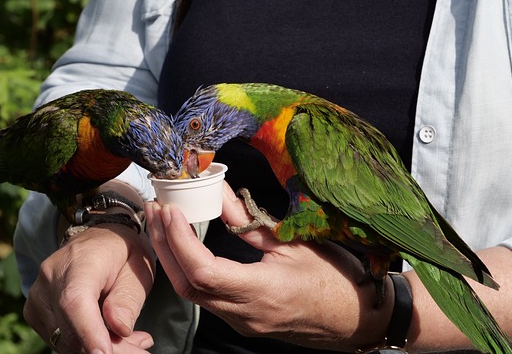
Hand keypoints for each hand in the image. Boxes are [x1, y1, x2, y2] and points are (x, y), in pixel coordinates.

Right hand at [23, 221, 155, 352]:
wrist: (98, 239)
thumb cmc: (123, 252)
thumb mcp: (138, 268)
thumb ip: (127, 298)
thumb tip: (120, 330)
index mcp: (80, 261)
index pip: (75, 301)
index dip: (89, 332)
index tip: (105, 353)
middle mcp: (50, 278)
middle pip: (71, 330)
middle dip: (108, 349)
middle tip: (142, 348)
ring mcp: (38, 297)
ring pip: (65, 342)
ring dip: (100, 348)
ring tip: (133, 341)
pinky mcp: (35, 312)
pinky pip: (60, 340)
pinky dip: (86, 346)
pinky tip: (111, 337)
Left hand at [145, 182, 393, 351]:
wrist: (355, 318)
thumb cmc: (333, 278)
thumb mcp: (293, 242)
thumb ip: (250, 221)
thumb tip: (218, 190)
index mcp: (262, 291)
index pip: (204, 271)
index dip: (180, 240)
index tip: (170, 210)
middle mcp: (245, 313)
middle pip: (188, 285)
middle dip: (164, 246)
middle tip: (156, 209)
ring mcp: (242, 321)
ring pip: (192, 294)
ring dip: (172, 258)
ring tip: (164, 223)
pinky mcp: (242, 320)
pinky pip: (205, 298)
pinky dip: (188, 270)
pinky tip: (184, 247)